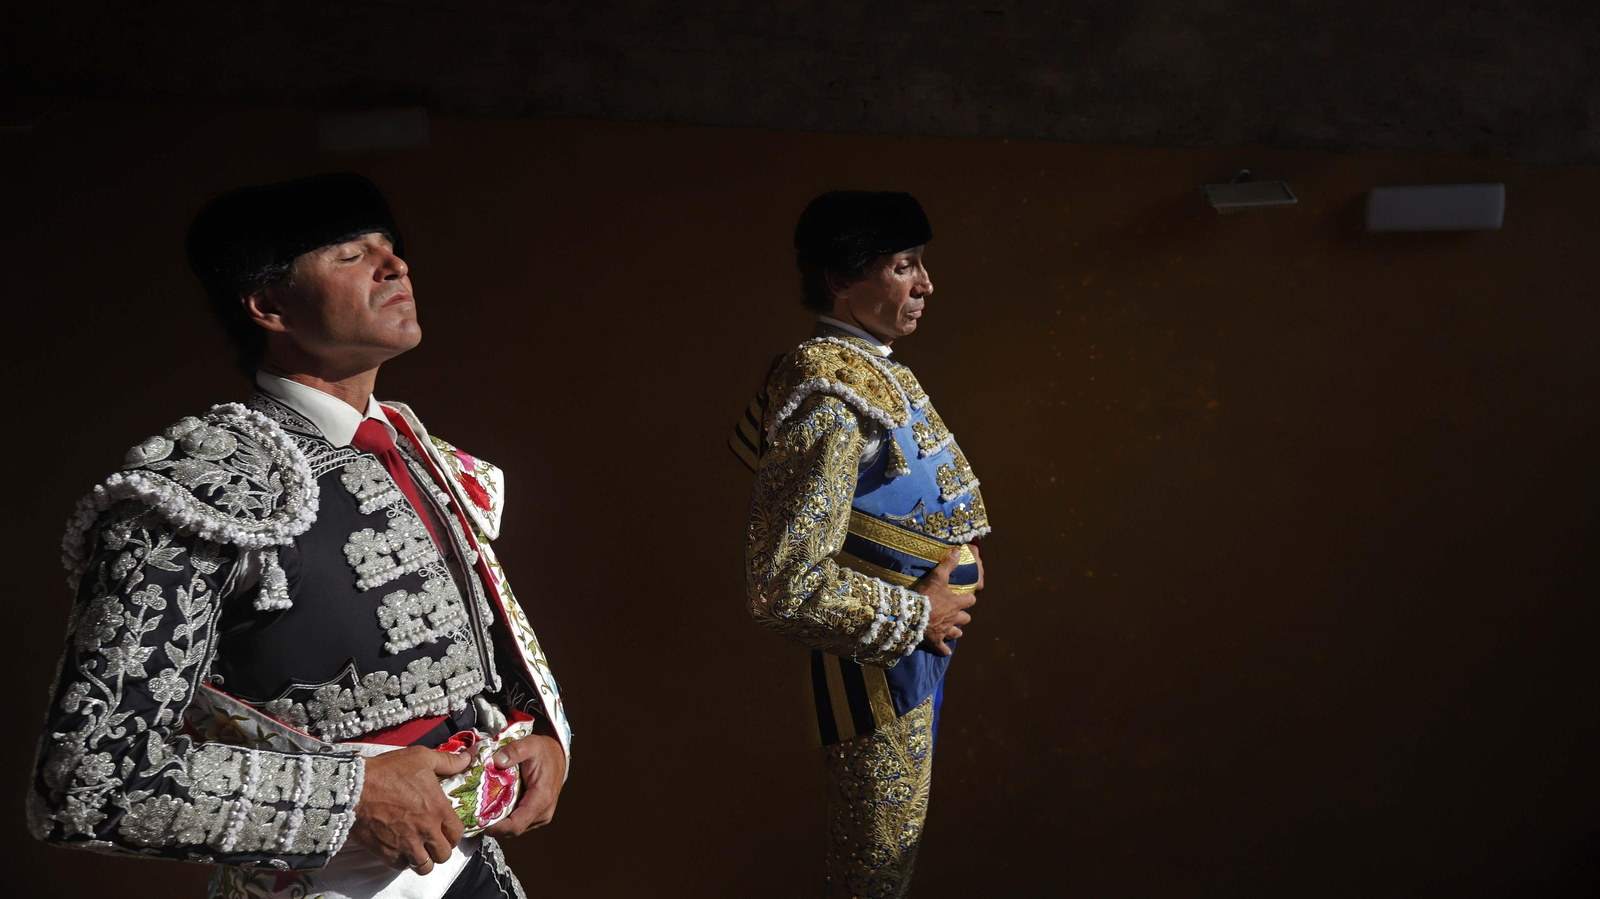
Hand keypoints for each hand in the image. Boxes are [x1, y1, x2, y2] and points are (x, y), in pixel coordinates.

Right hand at [349, 745, 473, 874]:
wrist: (354, 788)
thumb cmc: (388, 771)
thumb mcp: (422, 758)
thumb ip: (447, 761)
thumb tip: (467, 759)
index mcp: (438, 810)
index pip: (457, 833)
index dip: (454, 833)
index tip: (446, 829)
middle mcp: (426, 831)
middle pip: (444, 854)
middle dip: (441, 849)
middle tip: (433, 840)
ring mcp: (406, 845)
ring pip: (425, 866)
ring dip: (424, 859)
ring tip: (418, 849)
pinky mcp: (387, 853)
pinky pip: (401, 866)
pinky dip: (402, 861)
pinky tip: (400, 849)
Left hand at [482, 728, 565, 837]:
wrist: (556, 754)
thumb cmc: (543, 751)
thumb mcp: (529, 745)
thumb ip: (514, 751)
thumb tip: (496, 761)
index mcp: (541, 799)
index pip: (516, 825)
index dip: (495, 828)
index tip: (478, 821)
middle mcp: (543, 813)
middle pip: (512, 830)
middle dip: (493, 825)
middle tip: (474, 814)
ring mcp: (540, 816)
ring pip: (514, 828)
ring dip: (498, 822)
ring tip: (482, 810)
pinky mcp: (536, 815)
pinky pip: (518, 822)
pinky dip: (505, 818)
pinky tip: (494, 807)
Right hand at [915, 545, 978, 656]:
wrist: (912, 616)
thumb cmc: (926, 596)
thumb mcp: (937, 577)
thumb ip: (948, 564)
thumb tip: (957, 550)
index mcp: (956, 603)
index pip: (970, 600)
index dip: (969, 598)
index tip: (967, 596)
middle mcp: (953, 618)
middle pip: (965, 619)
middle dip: (963, 616)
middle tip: (958, 613)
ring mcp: (944, 630)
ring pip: (956, 633)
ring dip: (956, 631)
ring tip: (953, 629)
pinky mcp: (935, 640)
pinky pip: (942, 648)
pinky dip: (944, 650)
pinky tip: (945, 652)